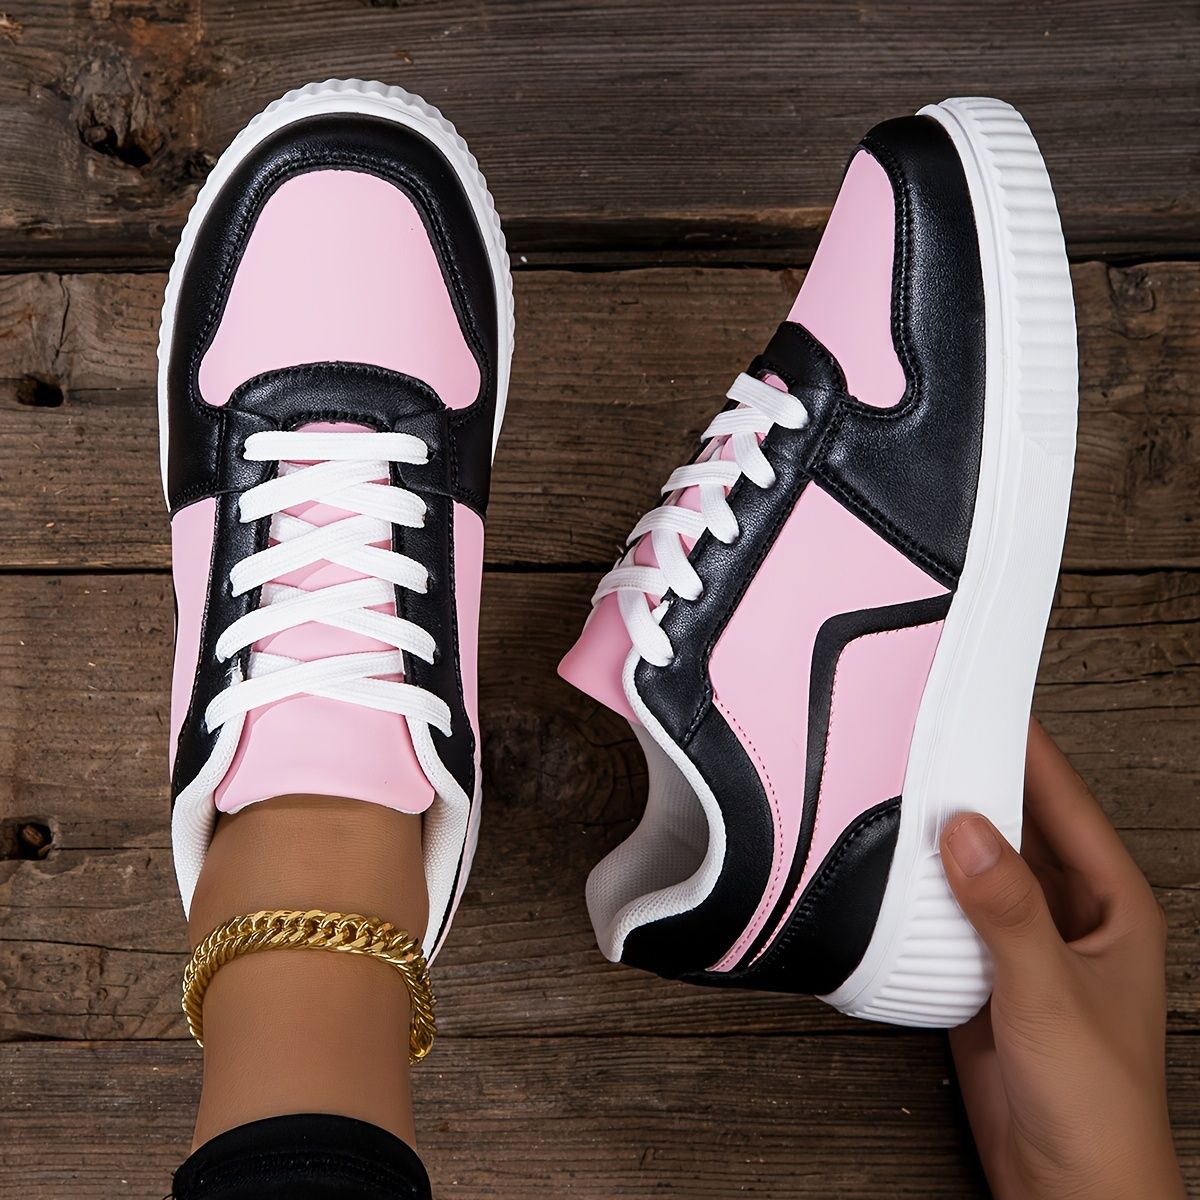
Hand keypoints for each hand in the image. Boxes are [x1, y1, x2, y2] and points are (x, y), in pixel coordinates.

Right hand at [940, 720, 1185, 1199]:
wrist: (1068, 1190)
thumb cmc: (1100, 1108)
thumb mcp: (1052, 998)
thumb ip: (1009, 914)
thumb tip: (968, 833)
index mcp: (1112, 905)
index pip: (1065, 802)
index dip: (1028, 749)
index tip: (986, 701)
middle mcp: (1069, 914)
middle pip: (1018, 824)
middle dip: (975, 782)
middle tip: (926, 737)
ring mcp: (1023, 943)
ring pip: (979, 864)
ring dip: (944, 834)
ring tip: (900, 789)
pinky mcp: (984, 973)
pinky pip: (949, 909)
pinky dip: (921, 885)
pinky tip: (891, 868)